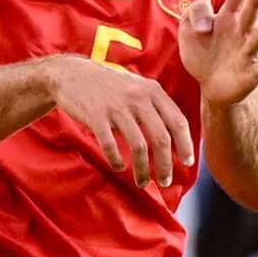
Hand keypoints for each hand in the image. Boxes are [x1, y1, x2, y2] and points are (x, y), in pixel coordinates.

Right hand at [39, 52, 195, 188]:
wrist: (70, 73)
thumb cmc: (108, 86)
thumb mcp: (137, 86)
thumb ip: (155, 105)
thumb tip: (177, 136)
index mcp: (152, 90)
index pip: (178, 121)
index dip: (186, 145)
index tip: (187, 163)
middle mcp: (138, 97)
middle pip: (161, 138)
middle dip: (166, 164)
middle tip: (166, 182)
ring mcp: (117, 107)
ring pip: (139, 146)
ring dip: (143, 169)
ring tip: (143, 183)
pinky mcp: (96, 116)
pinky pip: (110, 145)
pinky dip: (117, 160)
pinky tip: (119, 167)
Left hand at [184, 0, 257, 113]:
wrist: (209, 86)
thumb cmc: (201, 53)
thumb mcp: (187, 30)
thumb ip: (194, 14)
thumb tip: (206, 25)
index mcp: (227, 18)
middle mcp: (241, 32)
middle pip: (249, 14)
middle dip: (256, 1)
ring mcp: (248, 52)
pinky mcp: (252, 72)